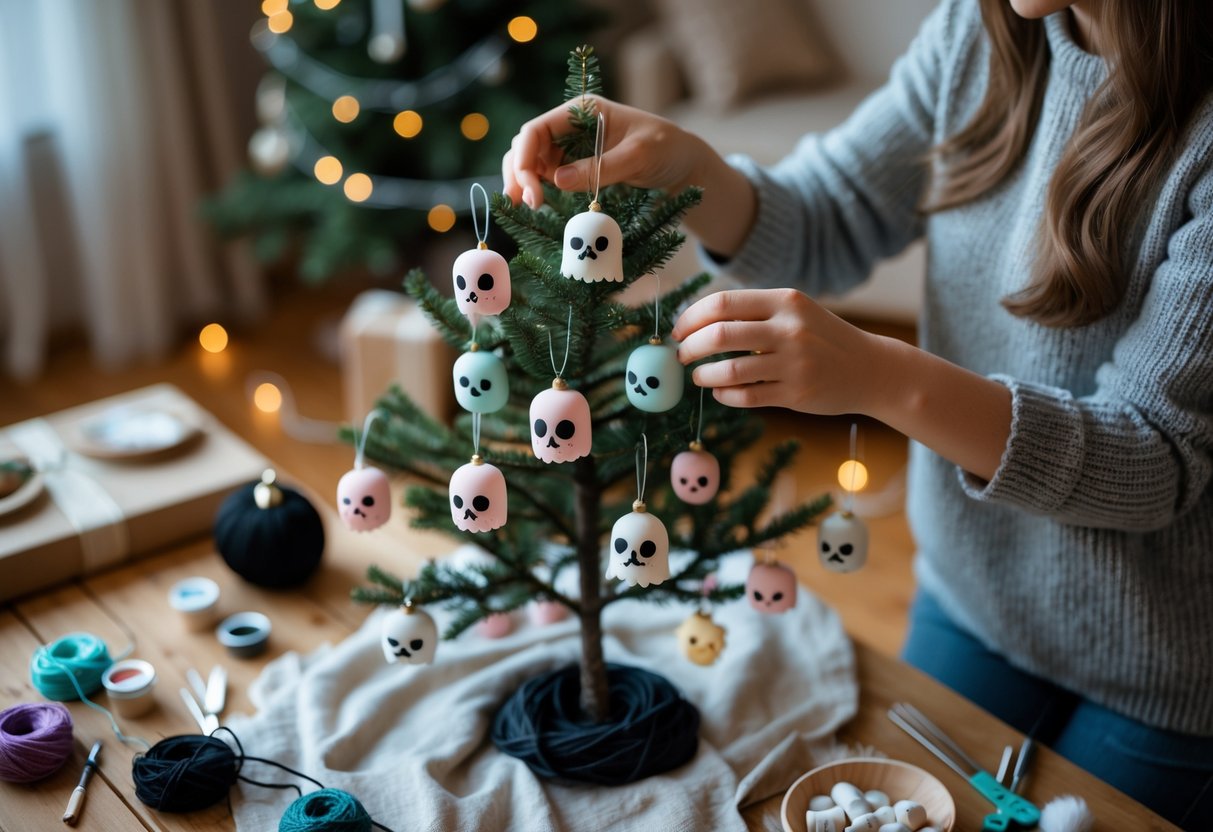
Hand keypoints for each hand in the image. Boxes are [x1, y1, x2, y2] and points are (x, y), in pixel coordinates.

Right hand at [502, 94, 757, 256]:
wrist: (681, 163)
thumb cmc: (665, 149)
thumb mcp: (638, 156)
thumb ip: (601, 167)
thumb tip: (558, 180)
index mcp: (582, 110)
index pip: (538, 129)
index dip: (526, 158)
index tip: (531, 190)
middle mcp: (570, 125)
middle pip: (527, 145)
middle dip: (519, 172)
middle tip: (526, 204)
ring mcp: (570, 145)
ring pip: (532, 161)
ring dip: (523, 182)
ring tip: (527, 207)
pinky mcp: (574, 164)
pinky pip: (545, 175)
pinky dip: (536, 188)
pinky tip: (537, 204)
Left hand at [672, 288, 882, 414]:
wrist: (870, 368)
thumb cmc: (822, 338)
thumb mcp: (795, 311)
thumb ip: (754, 312)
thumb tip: (697, 320)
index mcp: (785, 301)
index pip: (722, 303)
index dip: (691, 317)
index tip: (679, 330)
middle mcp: (789, 329)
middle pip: (719, 335)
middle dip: (690, 347)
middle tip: (682, 354)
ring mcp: (794, 363)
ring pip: (728, 371)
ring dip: (703, 375)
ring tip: (699, 376)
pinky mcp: (796, 394)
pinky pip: (745, 397)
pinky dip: (724, 395)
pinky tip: (720, 392)